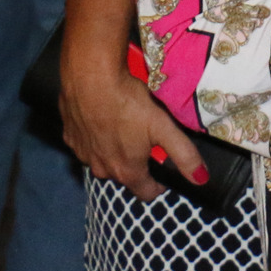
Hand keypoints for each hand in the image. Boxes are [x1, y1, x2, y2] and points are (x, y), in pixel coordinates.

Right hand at [59, 51, 202, 202]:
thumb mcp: (163, 127)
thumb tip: (201, 179)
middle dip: (136, 163)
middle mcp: (101, 169)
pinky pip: (86, 143)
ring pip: (103, 160)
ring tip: (123, 125)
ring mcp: (82, 154)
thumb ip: (184, 154)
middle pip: (124, 175)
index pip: (146, 193)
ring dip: (113, 149)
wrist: (90, 78)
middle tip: (145, 139)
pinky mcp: (68, 136)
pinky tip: (102, 117)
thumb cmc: (129, 103)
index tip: (164, 171)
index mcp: (126, 171)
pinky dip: (95, 136)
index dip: (158, 184)